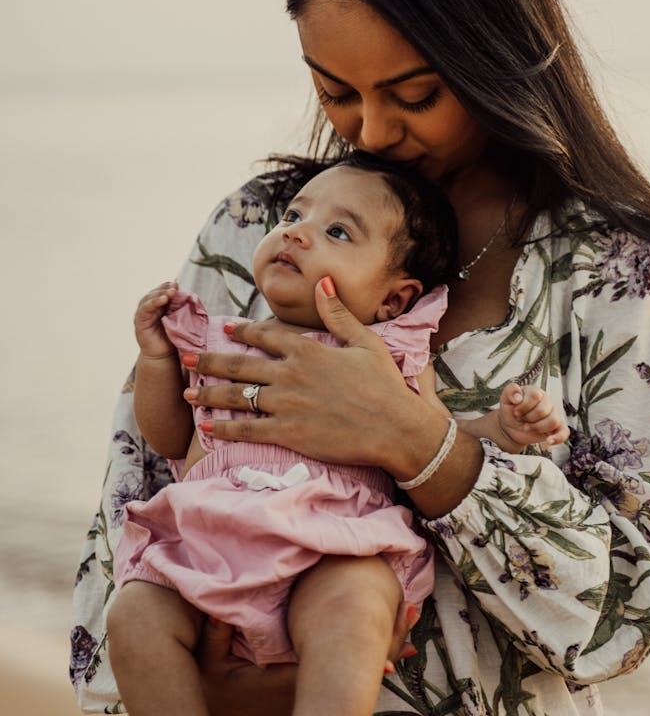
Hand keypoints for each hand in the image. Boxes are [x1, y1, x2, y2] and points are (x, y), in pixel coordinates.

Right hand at [134, 281, 178, 358]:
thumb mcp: (180, 321)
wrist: (164, 357)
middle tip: (175, 287)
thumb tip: (192, 296)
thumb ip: (182, 309)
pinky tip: (162, 299)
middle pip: (155, 292)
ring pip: (149, 299)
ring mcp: (143, 314)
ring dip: (160, 294)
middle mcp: (150, 308)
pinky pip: (145, 309)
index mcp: (160, 306)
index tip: (178, 284)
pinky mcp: (139, 322)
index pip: (163, 291)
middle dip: (165, 288)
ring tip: (170, 293)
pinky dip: (153, 303)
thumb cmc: (174, 339)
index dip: (169, 286)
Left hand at [182, 278, 441, 475]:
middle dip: (209, 361)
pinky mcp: (287, 433)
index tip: (226, 329)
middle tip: (187, 358)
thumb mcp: (366, 342)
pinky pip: (246, 428)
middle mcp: (290, 374)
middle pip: (239, 364)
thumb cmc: (385, 386)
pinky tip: (207, 428)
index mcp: (308, 350)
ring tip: (188, 392)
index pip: (265, 335)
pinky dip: (224, 428)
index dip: (243, 331)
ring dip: (208, 393)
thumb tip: (324, 282)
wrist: (395, 428)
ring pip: (235, 396)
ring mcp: (285, 404)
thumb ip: (338, 314)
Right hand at [196, 601, 420, 715]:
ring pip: (346, 681)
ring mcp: (301, 696)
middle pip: (345, 679)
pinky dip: (361, 662)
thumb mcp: (207, 656)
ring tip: (408, 645)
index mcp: (279, 684)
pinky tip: (383, 652)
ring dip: (372, 659)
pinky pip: (338, 678)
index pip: (327, 675)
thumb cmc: (206, 676)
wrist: (203, 704)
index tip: (389, 660)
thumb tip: (221, 611)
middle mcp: (297, 695)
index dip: (359, 664)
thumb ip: (217, 634)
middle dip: (376, 658)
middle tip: (410, 646)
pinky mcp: (300, 692)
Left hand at [464, 383, 569, 452]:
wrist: (510, 426)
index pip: (535, 396)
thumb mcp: (505, 399)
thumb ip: (510, 391)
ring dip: (536, 427)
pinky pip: (564, 432)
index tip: (516, 412)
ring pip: (553, 421)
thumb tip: (518, 397)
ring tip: (527, 427)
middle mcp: (547, 402)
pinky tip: (548, 441)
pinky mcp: (556, 428)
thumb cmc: (510, 410)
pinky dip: (557, 438)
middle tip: (521, 419)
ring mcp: (553, 415)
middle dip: (528, 418)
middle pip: (543, 410)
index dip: (523, 406)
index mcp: (536, 392)